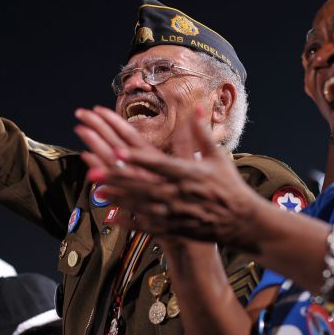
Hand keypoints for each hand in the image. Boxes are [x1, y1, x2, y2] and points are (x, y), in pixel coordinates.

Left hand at [75, 105, 260, 248]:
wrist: (240, 221)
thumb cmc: (228, 186)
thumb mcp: (218, 157)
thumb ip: (201, 133)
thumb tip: (197, 106)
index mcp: (189, 174)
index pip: (159, 164)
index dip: (138, 159)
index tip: (119, 151)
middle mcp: (179, 194)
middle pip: (143, 185)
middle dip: (117, 179)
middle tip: (93, 171)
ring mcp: (175, 213)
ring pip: (141, 205)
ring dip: (118, 198)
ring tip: (97, 190)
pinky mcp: (174, 228)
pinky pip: (147, 226)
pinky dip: (129, 222)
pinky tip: (111, 217)